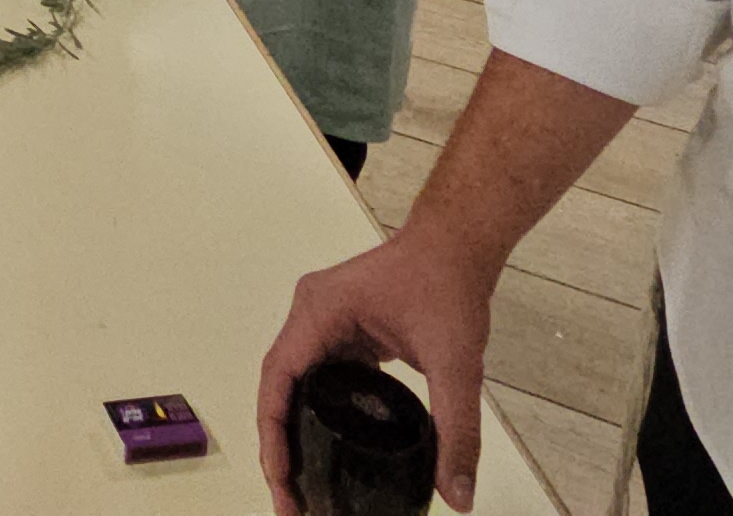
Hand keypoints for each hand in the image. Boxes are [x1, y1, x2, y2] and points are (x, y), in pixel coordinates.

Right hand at [257, 230, 500, 514]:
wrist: (459, 243)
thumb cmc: (449, 282)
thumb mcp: (456, 362)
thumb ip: (458, 431)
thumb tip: (459, 495)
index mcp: (318, 312)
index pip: (278, 381)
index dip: (273, 436)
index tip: (282, 480)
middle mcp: (309, 315)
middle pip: (277, 389)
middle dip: (278, 448)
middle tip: (290, 502)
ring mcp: (321, 321)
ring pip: (293, 386)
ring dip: (291, 433)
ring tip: (299, 485)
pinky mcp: (340, 331)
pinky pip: (315, 378)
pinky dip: (313, 416)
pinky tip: (323, 448)